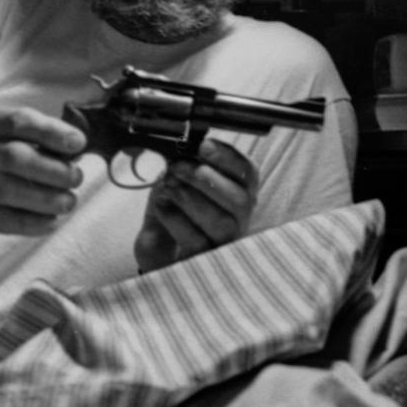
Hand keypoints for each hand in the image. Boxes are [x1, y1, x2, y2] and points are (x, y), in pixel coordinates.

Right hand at [0, 106, 85, 235]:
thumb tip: (77, 149)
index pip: (19, 122)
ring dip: (47, 199)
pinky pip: (5, 221)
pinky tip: (52, 221)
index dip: (51, 131)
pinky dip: (33, 223)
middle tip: (76, 177)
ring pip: (10, 192)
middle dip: (54, 170)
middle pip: (16, 158)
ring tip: (69, 201)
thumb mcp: (5, 133)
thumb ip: (38, 136)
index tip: (79, 143)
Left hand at [134, 138, 257, 273]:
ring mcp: (224, 243)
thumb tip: (179, 147)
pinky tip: (161, 204)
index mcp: (239, 192)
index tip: (203, 145)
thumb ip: (185, 163)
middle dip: (207, 179)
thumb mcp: (179, 180)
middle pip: (241, 200)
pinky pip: (196, 240)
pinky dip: (175, 218)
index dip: (228, 157)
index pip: (249, 173)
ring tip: (168, 184)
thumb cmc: (174, 207)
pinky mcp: (203, 260)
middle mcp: (239, 219)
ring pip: (221, 222)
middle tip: (178, 166)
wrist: (157, 245)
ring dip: (191, 198)